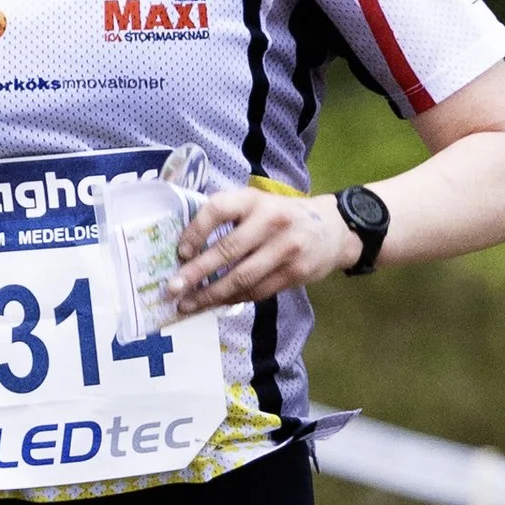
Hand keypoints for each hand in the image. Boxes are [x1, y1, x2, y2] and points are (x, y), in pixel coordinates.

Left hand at [164, 188, 359, 314]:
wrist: (332, 229)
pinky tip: (216, 303)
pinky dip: (234, 299)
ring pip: (242, 277)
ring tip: (189, 304)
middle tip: (172, 289)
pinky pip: (257, 291)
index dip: (195, 231)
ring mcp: (286, 248)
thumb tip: (185, 249)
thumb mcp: (257, 204)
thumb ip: (229, 217)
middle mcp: (271, 221)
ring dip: (211, 294)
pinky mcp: (295, 272)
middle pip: (227, 250)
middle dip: (196, 273)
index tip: (180, 253)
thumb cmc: (281, 216)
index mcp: (254, 200)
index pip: (218, 209)